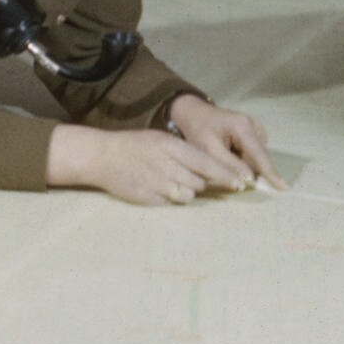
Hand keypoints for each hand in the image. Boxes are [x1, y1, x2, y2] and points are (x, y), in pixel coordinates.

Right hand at [47, 123, 237, 205]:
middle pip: (200, 183)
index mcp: (172, 147)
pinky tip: (159, 189)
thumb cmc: (134, 146)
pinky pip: (171, 204)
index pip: (207, 164)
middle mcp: (167, 166)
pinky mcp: (148, 199)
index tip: (240, 183)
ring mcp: (157, 184)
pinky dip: (170, 199)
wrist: (102, 156)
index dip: (226, 175)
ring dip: (187, 192)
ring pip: (188, 196)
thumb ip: (184, 153)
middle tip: (189, 177)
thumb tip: (209, 170)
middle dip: (201, 183)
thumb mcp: (161, 140)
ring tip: (171, 182)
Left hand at [167, 94, 281, 186]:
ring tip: (223, 154)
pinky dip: (243, 159)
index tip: (284, 187)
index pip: (259, 154)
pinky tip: (229, 152)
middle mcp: (254, 126)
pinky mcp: (254, 133)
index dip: (271, 173)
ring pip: (256, 157)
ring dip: (244, 164)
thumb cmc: (199, 130)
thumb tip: (250, 180)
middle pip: (259, 157)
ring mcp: (256, 128)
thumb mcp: (209, 149)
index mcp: (243, 127)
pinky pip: (253, 154)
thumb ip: (230, 165)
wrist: (195, 114)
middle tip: (226, 165)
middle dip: (249, 169)